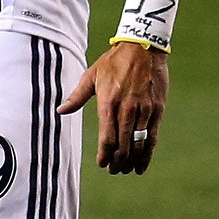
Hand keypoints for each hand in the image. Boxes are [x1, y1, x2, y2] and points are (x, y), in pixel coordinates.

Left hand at [59, 41, 167, 175]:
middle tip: (113, 170)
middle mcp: (127, 109)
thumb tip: (60, 111)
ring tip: (125, 170)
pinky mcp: (158, 109)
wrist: (143, 48)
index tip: (101, 164)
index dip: (104, 155)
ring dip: (131, 160)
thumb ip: (77, 96)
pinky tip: (142, 164)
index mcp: (109, 102)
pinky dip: (148, 153)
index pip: (107, 137)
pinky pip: (153, 136)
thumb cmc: (114, 62)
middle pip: (123, 145)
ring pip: (139, 143)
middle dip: (117, 162)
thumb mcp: (91, 76)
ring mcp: (145, 110)